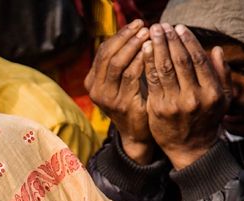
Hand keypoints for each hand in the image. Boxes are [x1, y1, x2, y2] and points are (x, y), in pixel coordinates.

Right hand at [85, 20, 153, 163]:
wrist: (137, 133)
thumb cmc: (133, 103)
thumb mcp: (120, 82)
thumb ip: (121, 62)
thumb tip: (132, 32)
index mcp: (92, 81)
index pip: (103, 51)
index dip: (119, 35)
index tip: (136, 24)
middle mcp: (95, 89)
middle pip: (108, 54)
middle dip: (126, 37)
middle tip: (143, 26)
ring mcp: (106, 98)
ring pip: (117, 63)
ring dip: (134, 46)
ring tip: (148, 34)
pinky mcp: (121, 103)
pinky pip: (131, 75)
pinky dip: (141, 60)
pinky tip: (151, 51)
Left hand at [143, 23, 228, 169]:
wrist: (190, 149)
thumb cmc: (206, 119)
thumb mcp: (222, 99)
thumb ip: (221, 75)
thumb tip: (216, 50)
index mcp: (212, 92)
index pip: (198, 60)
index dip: (188, 41)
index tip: (180, 28)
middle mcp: (194, 98)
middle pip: (180, 62)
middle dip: (170, 40)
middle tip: (162, 25)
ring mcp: (175, 104)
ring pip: (164, 69)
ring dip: (157, 48)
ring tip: (152, 33)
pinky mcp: (158, 109)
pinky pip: (152, 81)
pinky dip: (148, 64)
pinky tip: (145, 51)